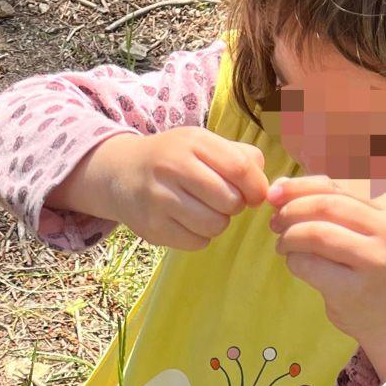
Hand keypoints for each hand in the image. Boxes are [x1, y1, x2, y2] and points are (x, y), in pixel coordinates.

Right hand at [63, 128, 269, 250]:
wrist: (121, 173)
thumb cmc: (174, 158)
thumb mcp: (203, 143)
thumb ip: (240, 157)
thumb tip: (264, 189)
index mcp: (192, 142)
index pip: (241, 169)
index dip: (256, 187)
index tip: (253, 194)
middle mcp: (172, 168)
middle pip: (230, 201)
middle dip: (234, 205)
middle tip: (221, 200)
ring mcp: (159, 200)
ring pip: (215, 226)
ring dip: (218, 222)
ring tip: (204, 210)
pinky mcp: (152, 228)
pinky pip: (197, 242)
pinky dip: (200, 236)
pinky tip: (188, 222)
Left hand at [268, 174, 385, 377]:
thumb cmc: (370, 266)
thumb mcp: (363, 228)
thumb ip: (329, 204)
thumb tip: (279, 187)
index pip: (336, 183)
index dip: (299, 185)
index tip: (274, 194)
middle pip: (325, 205)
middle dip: (290, 210)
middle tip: (274, 222)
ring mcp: (375, 260)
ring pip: (317, 234)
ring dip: (289, 236)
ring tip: (282, 244)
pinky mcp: (356, 290)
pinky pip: (309, 265)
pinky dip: (293, 261)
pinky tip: (294, 263)